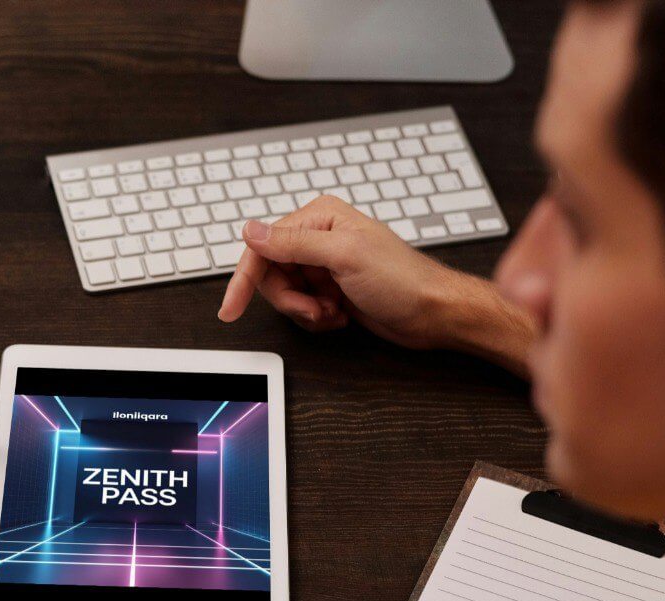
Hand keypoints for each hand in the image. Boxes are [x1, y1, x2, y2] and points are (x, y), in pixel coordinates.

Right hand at [217, 197, 533, 374]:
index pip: (263, 245)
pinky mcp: (329, 290)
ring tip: (333, 311)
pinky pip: (301, 309)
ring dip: (305, 311)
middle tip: (313, 308)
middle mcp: (318, 238)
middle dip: (289, 299)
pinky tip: (340, 315)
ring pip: (284, 295)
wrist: (433, 314)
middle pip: (270, 274)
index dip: (245, 278)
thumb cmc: (402, 280)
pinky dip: (316, 319)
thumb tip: (251, 230)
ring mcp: (323, 266)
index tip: (231, 307)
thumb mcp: (344, 256)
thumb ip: (294, 242)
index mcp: (319, 217)